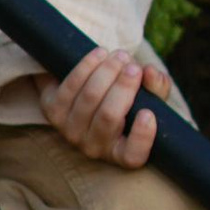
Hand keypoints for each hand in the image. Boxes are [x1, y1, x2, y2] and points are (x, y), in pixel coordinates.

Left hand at [40, 44, 170, 166]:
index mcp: (120, 152)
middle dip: (123, 87)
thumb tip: (150, 72)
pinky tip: (100, 53)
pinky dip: (87, 66)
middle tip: (134, 67)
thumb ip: (157, 87)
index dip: (141, 137)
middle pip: (109, 117)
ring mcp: (69, 131)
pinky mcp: (52, 111)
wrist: (86, 95)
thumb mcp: (149, 98)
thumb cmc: (126, 102)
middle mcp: (93, 148)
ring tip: (121, 56)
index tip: (148, 113)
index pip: (132, 156)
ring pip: (89, 98)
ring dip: (107, 72)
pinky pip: (70, 86)